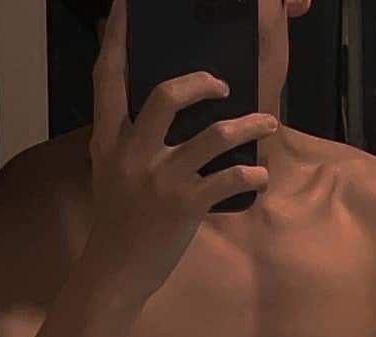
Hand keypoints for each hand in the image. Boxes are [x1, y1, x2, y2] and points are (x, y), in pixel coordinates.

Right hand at [86, 0, 277, 303]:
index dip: (120, 39)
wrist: (115, 271)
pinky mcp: (186, 205)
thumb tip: (151, 116)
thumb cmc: (117, 223)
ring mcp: (161, 179)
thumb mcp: (110, 174)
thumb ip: (125, 142)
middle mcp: (132, 153)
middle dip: (202, 81)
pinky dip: (252, 175)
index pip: (109, 79)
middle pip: (167, 94)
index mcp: (108, 141)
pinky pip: (230, 179)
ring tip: (267, 123)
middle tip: (223, 85)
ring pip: (214, 135)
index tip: (129, 9)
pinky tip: (260, 175)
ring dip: (249, 126)